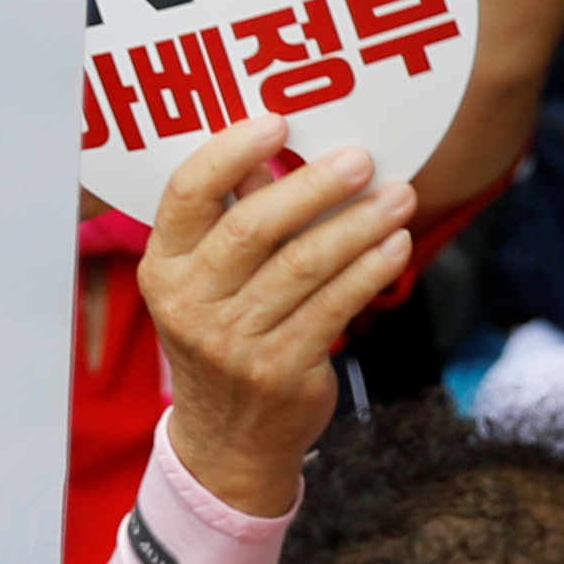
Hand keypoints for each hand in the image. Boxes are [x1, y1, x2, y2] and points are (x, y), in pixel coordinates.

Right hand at [139, 118, 414, 515]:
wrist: (228, 441)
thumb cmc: (224, 337)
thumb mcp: (205, 280)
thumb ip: (230, 216)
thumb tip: (269, 144)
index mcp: (164, 267)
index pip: (187, 195)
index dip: (229, 152)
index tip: (277, 122)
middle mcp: (190, 303)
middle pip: (253, 228)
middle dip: (313, 187)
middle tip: (361, 158)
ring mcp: (234, 341)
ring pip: (303, 266)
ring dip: (358, 225)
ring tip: (399, 195)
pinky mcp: (281, 369)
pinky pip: (333, 308)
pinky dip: (369, 272)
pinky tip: (395, 245)